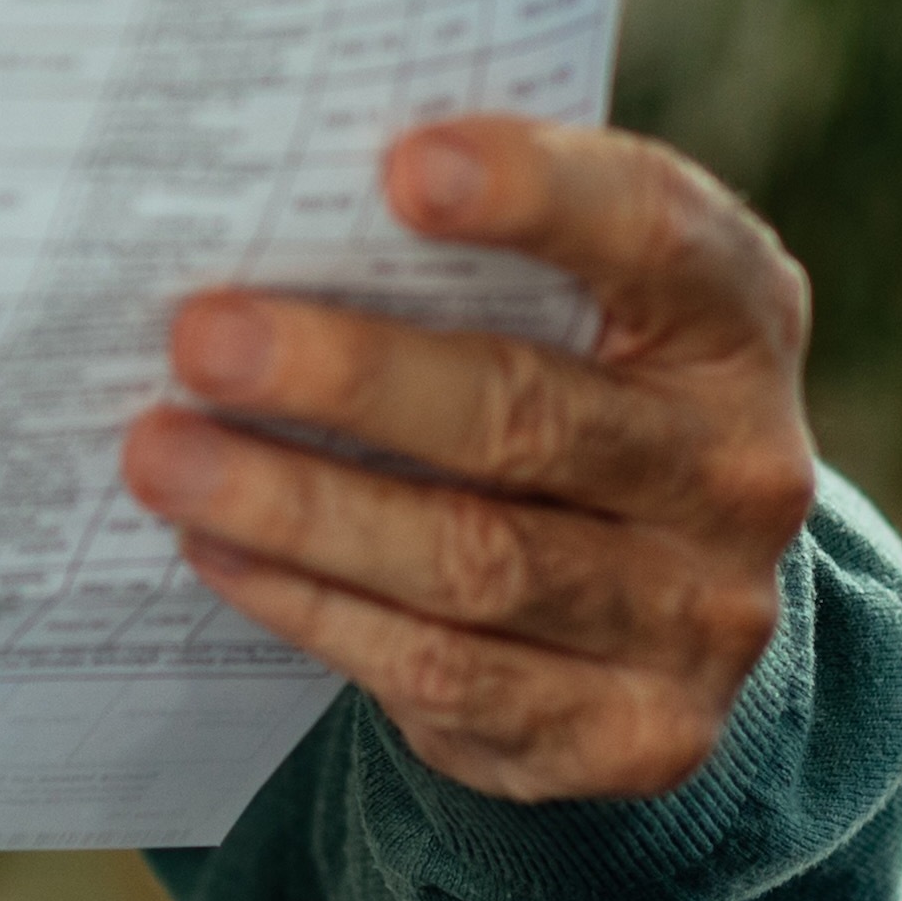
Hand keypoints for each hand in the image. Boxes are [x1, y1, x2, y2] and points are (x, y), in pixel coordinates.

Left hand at [120, 118, 824, 802]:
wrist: (665, 601)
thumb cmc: (568, 389)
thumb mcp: (571, 306)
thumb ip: (466, 253)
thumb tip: (266, 201)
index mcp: (736, 319)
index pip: (657, 233)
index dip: (539, 193)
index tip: (401, 168)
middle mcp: (738, 468)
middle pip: (532, 414)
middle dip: (352, 376)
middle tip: (200, 338)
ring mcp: (697, 615)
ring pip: (476, 560)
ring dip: (298, 506)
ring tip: (162, 455)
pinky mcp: (633, 732)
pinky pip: (447, 673)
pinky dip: (314, 608)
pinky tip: (218, 552)